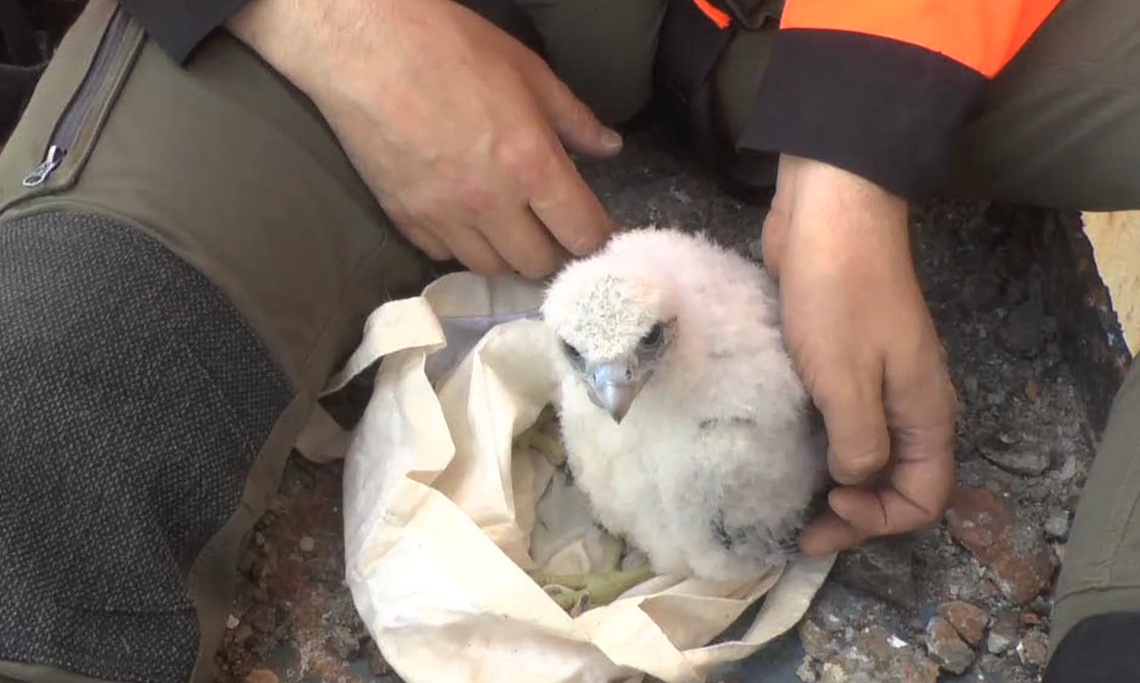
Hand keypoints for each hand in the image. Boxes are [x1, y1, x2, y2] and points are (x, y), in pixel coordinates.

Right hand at [227, 0, 620, 277]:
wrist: (364, 45)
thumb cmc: (449, 46)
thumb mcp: (528, 72)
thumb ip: (573, 118)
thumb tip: (609, 147)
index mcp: (530, 163)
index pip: (582, 232)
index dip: (596, 239)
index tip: (595, 232)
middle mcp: (491, 202)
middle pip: (538, 264)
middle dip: (555, 253)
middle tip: (553, 231)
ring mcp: (444, 217)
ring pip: (491, 269)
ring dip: (508, 255)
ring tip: (510, 229)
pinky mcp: (405, 219)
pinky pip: (444, 256)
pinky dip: (461, 246)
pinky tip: (465, 220)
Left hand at [761, 155, 957, 555]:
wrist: (828, 212)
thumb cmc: (839, 296)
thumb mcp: (847, 381)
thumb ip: (857, 444)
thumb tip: (851, 482)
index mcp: (925, 414)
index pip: (924, 498)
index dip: (879, 520)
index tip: (827, 508)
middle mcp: (907, 404)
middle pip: (893, 482)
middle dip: (851, 513)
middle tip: (795, 525)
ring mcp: (874, 380)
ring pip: (861, 452)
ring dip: (829, 481)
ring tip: (781, 497)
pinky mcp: (839, 359)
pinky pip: (835, 418)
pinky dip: (813, 443)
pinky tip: (777, 447)